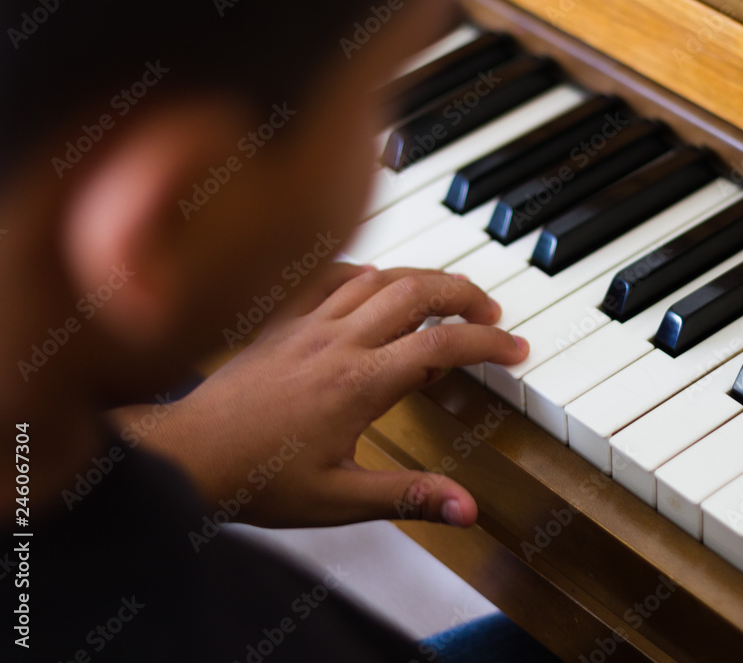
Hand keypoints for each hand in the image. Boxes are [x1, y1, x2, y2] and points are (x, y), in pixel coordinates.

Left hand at [109, 263, 527, 527]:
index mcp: (358, 384)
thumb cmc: (257, 480)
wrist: (189, 456)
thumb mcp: (339, 501)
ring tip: (448, 297)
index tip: (515, 349)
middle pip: (417, 291)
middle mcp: (337, 343)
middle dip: (465, 293)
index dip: (488, 344)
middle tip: (491, 314)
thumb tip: (466, 509)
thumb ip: (408, 497)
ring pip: (378, 277)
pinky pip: (329, 277)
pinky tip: (376, 282)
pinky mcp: (285, 323)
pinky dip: (364, 271)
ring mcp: (309, 326)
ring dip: (422, 278)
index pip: (441, 346)